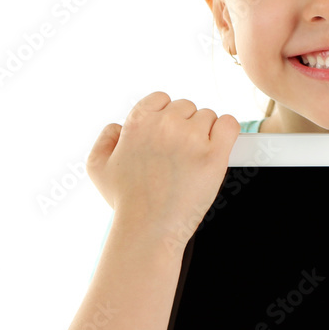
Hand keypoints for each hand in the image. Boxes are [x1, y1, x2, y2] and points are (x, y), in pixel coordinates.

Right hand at [86, 91, 240, 247]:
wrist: (148, 230)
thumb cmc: (126, 202)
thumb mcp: (98, 167)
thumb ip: (106, 138)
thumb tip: (119, 126)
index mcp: (138, 121)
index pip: (161, 99)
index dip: (165, 117)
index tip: (167, 137)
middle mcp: (165, 125)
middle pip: (187, 108)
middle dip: (185, 127)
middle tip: (179, 154)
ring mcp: (191, 138)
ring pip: (208, 117)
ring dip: (205, 134)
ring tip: (193, 160)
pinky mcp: (214, 155)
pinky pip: (230, 124)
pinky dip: (227, 132)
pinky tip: (219, 146)